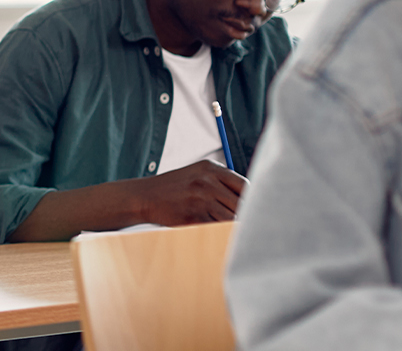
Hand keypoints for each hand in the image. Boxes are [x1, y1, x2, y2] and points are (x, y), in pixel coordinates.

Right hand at [129, 160, 247, 225]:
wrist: (144, 196)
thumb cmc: (174, 187)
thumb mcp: (197, 174)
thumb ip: (221, 182)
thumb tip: (250, 200)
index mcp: (211, 168)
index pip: (245, 186)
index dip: (255, 201)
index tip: (257, 211)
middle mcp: (207, 182)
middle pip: (241, 203)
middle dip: (247, 216)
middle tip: (252, 226)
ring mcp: (199, 199)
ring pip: (231, 219)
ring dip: (235, 227)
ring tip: (238, 233)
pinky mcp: (192, 216)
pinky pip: (215, 228)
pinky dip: (220, 232)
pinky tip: (218, 233)